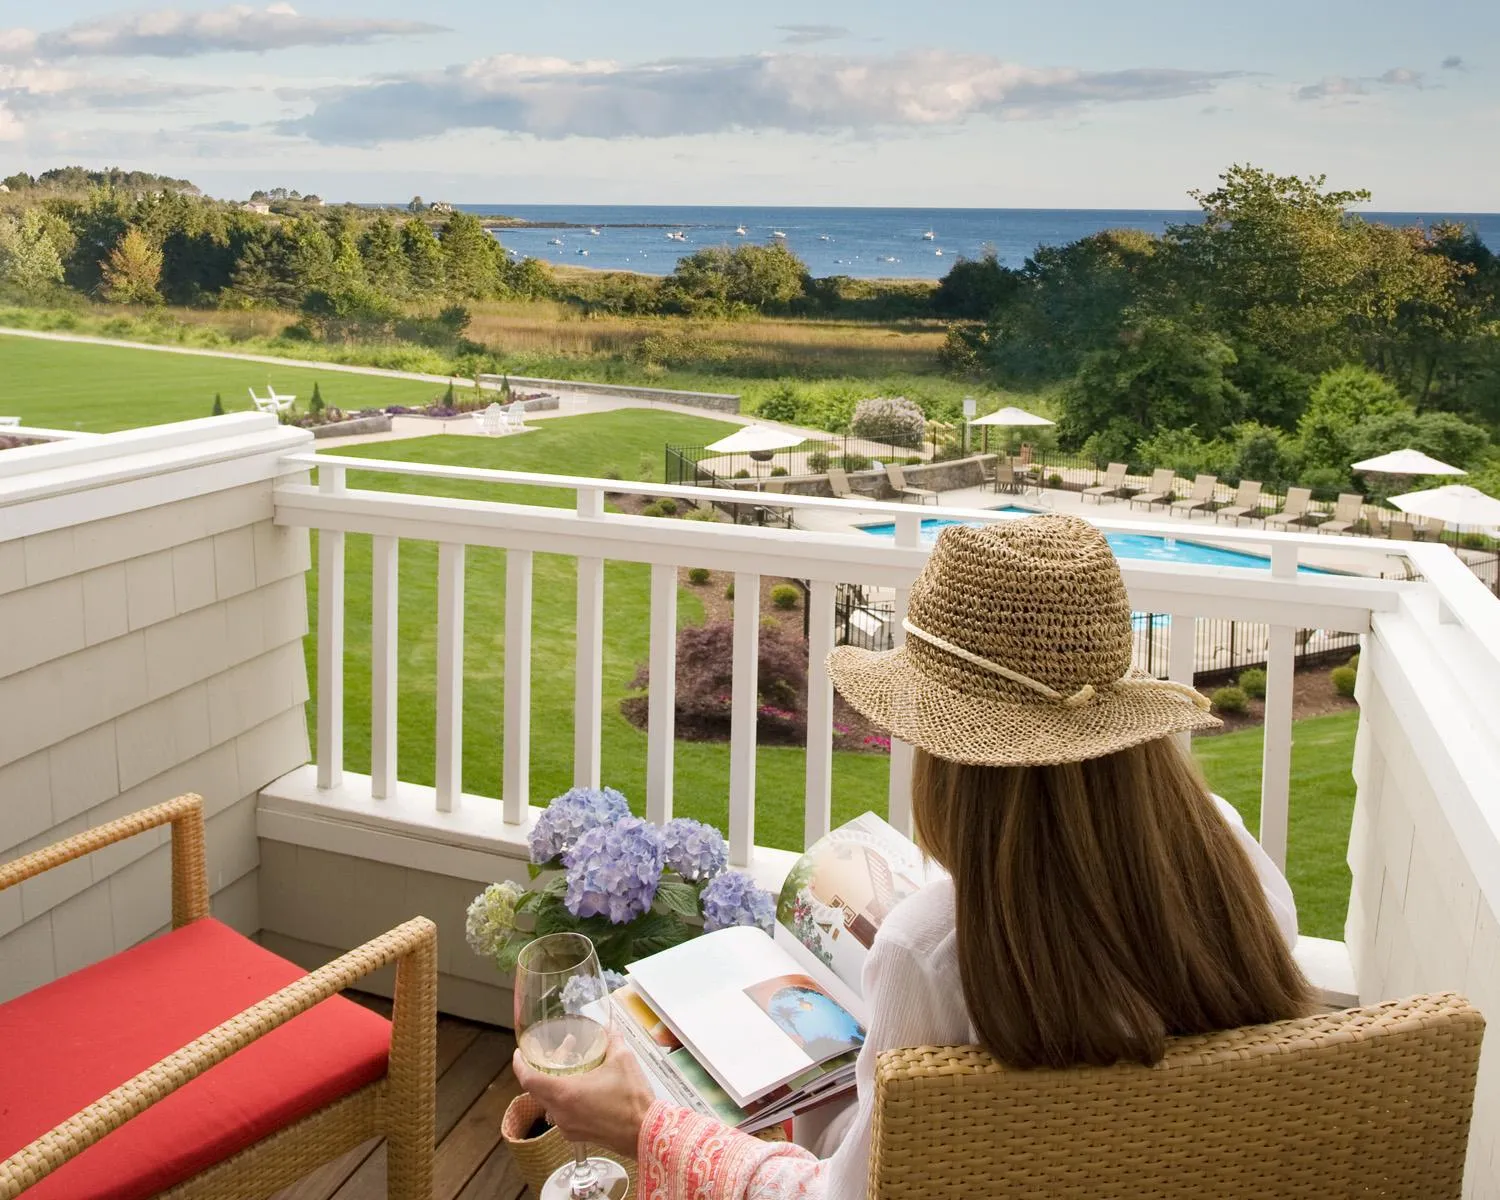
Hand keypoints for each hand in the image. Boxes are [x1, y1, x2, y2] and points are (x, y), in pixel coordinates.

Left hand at [513, 1028, 655, 1158]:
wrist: (646, 1133)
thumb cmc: (632, 1099)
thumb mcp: (623, 1060)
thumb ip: (612, 1040)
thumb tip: (609, 1029)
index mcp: (565, 1093)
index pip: (529, 1079)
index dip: (520, 1065)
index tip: (519, 1054)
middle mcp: (561, 1113)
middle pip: (538, 1090)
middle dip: (542, 1070)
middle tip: (556, 1056)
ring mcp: (568, 1128)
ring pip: (550, 1103)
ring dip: (555, 1086)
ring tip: (574, 1070)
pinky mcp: (578, 1136)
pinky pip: (562, 1115)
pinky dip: (565, 1100)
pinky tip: (583, 1089)